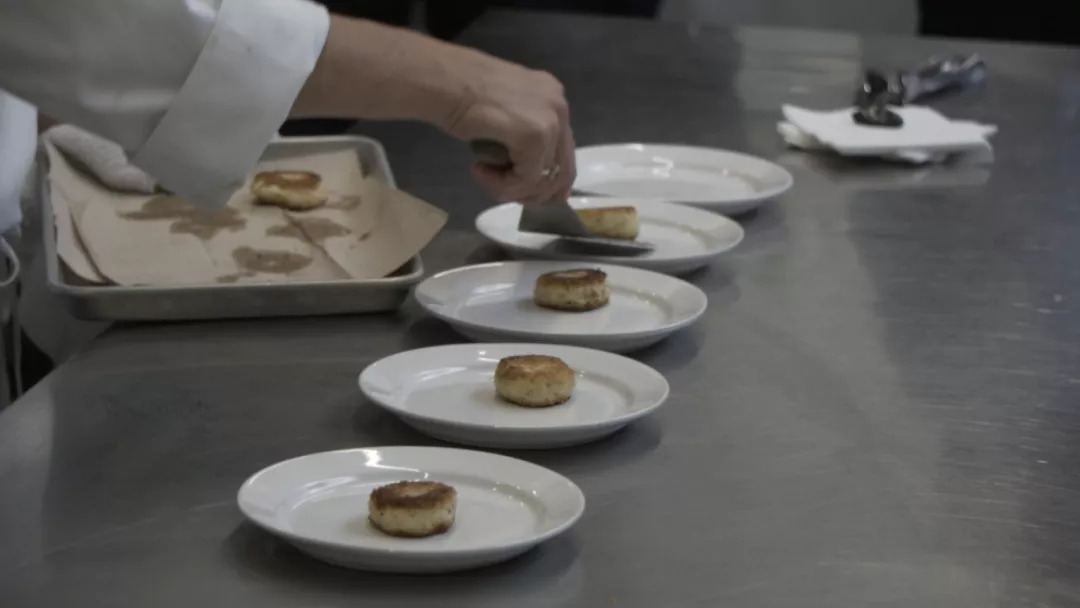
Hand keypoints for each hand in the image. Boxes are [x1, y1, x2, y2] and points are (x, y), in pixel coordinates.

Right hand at [293, 17, 575, 202]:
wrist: (427, 79)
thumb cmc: (448, 97)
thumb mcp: (489, 115)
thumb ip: (512, 136)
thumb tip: (523, 176)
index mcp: (549, 96)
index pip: (564, 155)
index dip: (540, 184)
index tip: (509, 189)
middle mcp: (555, 101)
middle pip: (562, 173)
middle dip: (527, 192)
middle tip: (493, 187)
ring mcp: (548, 114)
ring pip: (545, 180)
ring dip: (510, 188)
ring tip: (481, 173)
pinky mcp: (534, 130)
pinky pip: (529, 178)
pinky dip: (502, 184)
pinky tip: (477, 167)